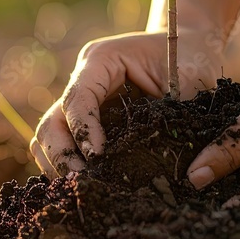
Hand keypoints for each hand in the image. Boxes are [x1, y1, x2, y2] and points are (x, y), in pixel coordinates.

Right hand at [31, 30, 223, 176]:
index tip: (98, 158)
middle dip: (62, 156)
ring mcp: (81, 102)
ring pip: (49, 138)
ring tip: (85, 190)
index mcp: (102, 60)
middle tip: (86, 184)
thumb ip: (174, 115)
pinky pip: (64, 146)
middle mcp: (83, 80)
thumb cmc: (190, 59)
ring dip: (60, 166)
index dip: (83, 130)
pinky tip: (89, 186)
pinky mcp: (87, 122)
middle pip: (52, 122)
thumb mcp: (188, 81)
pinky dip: (69, 167)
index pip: (77, 98)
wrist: (188, 47)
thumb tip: (180, 168)